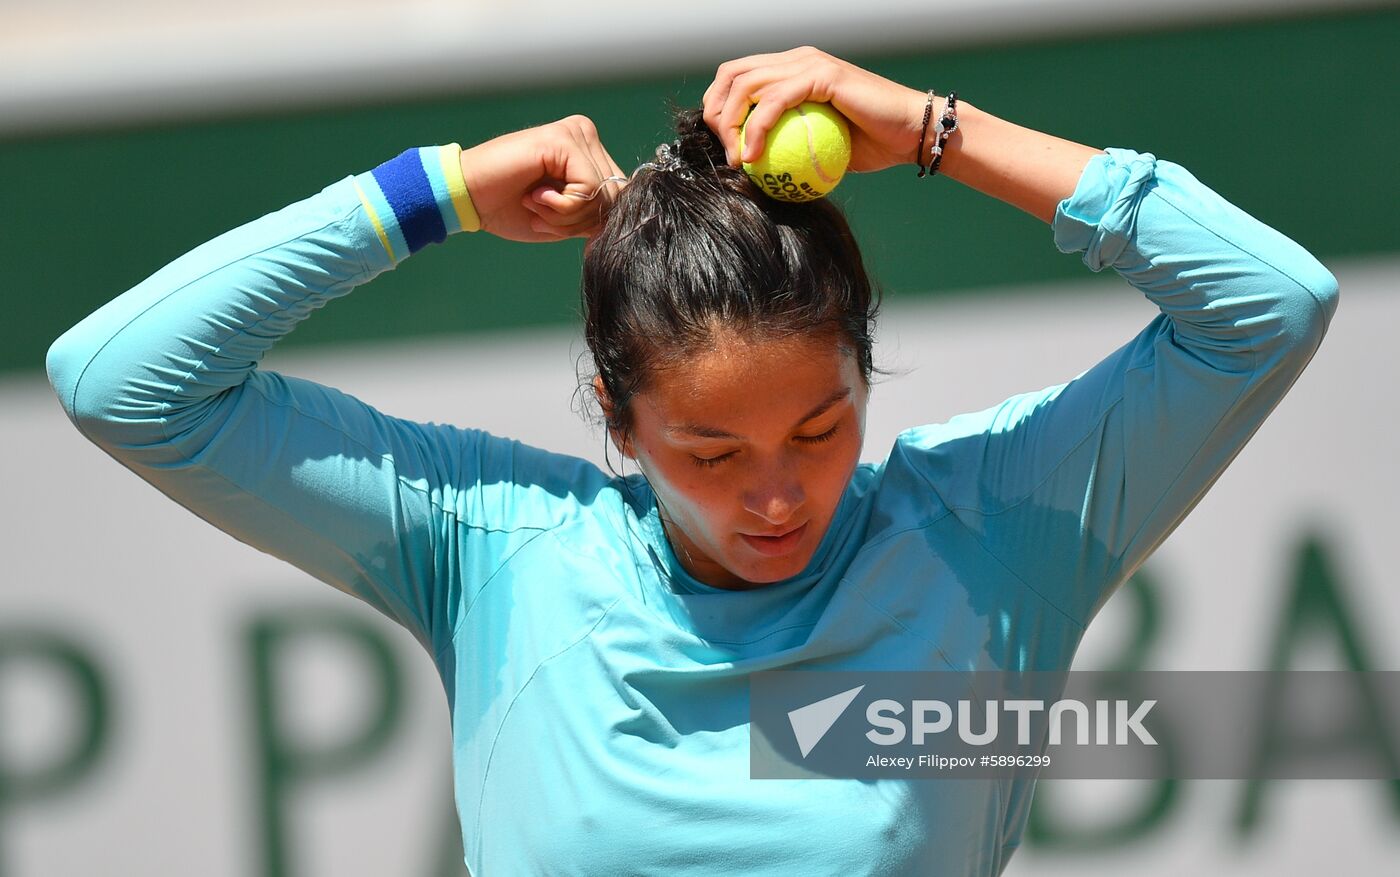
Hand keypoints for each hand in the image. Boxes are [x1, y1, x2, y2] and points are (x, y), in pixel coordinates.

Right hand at [458, 115, 626, 242]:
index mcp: (588, 151)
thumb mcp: (563, 219)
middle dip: (578, 221)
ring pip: (603, 196)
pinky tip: (534, 197)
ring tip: (534, 204)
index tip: (550, 218)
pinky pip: (588, 190)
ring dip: (566, 216)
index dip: (587, 223)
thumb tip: (626, 224)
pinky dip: (561, 207)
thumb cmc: (509, 208)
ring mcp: (576, 133)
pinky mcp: (564, 139)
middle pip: (615, 198)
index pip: (618, 198)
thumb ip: (595, 215)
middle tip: (540, 213)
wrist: (466, 198)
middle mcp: (585, 135)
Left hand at [701, 46, 928, 173]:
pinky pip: (775, 99)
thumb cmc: (871, 146)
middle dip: (715, 113)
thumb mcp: (817, 147)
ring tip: (737, 159)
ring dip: (731, 124)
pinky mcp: (821, 75)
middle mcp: (796, 59)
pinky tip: (752, 157)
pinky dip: (757, 128)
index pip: (737, 77)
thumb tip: (750, 167)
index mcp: (792, 69)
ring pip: (747, 83)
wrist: (911, 135)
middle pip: (732, 74)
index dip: (718, 108)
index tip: (724, 147)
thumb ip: (785, 145)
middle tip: (725, 153)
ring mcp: (808, 63)